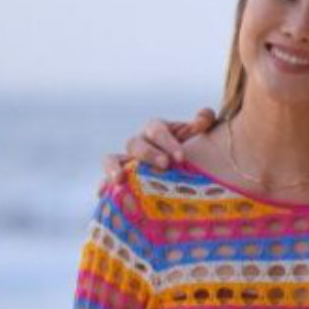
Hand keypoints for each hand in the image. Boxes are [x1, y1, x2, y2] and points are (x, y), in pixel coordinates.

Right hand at [97, 108, 215, 190]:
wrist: (186, 173)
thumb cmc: (192, 153)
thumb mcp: (198, 138)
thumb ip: (202, 124)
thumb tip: (205, 114)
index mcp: (156, 131)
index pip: (157, 129)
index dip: (167, 141)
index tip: (181, 157)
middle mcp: (139, 144)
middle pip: (135, 144)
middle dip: (148, 154)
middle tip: (164, 165)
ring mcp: (126, 163)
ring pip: (112, 159)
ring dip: (113, 167)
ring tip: (118, 179)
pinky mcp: (120, 181)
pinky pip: (106, 181)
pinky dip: (103, 186)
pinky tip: (103, 193)